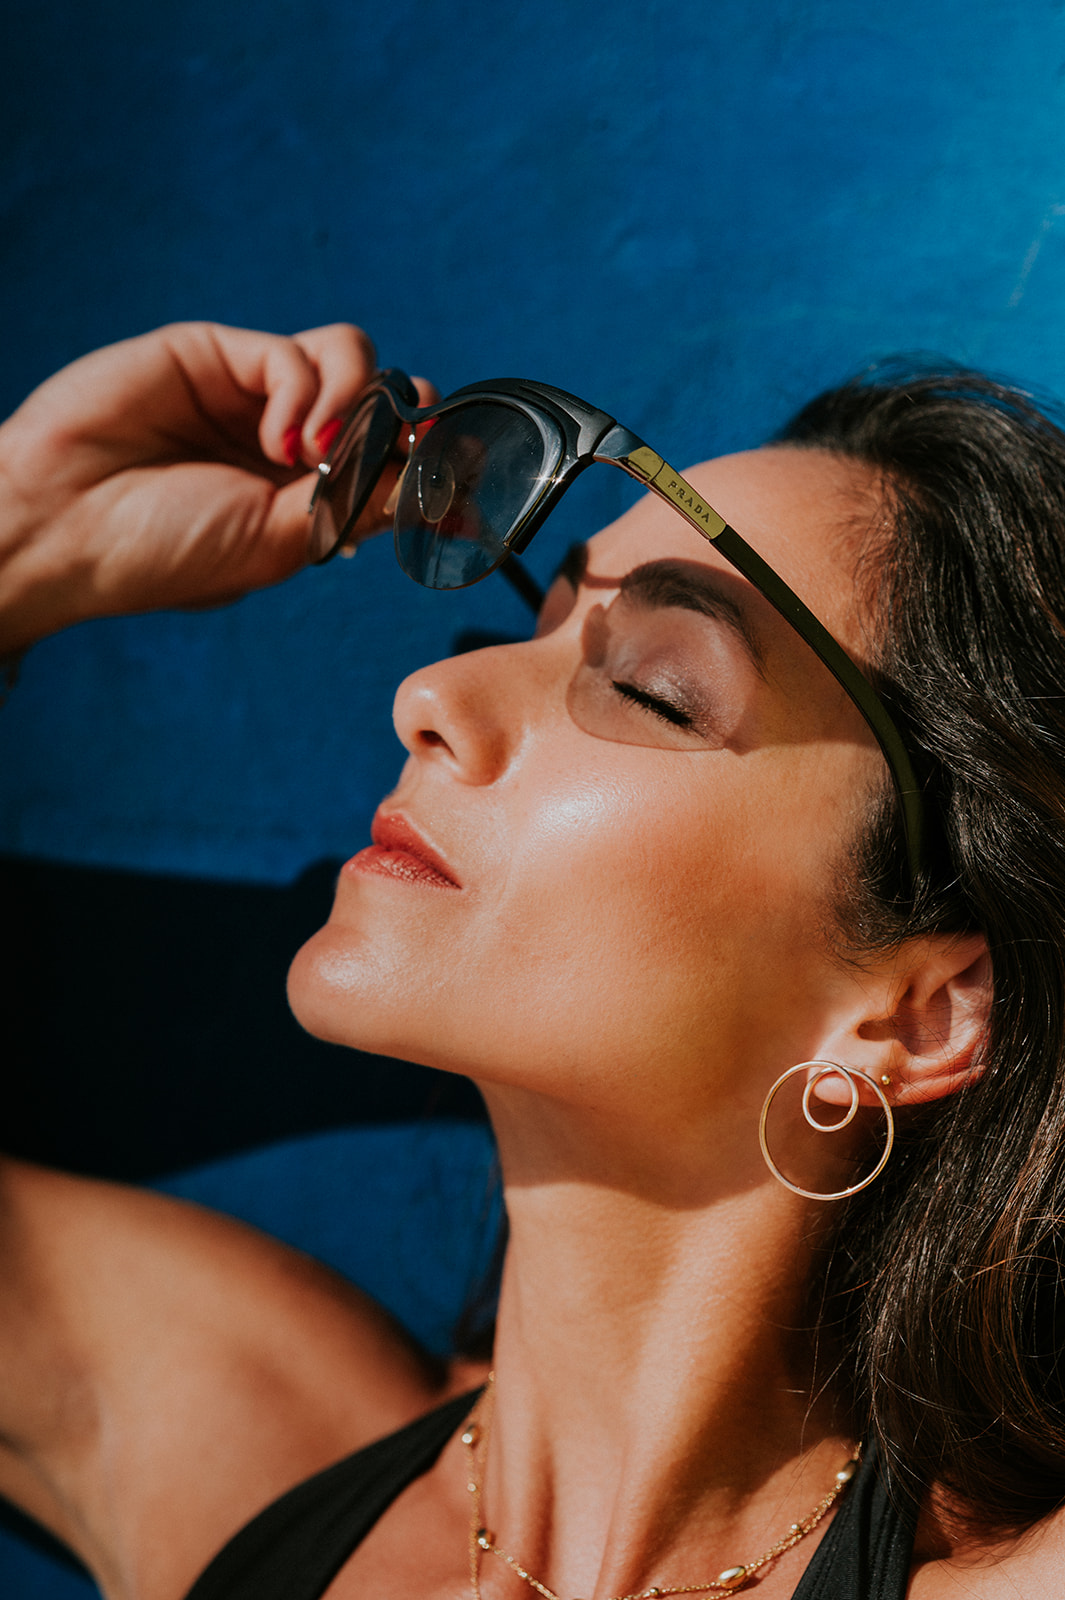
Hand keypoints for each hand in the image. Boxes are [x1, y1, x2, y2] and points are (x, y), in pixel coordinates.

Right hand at [0, 322, 426, 652]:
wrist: (66, 525)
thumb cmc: (164, 552)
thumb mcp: (283, 541)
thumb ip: (359, 502)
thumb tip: (442, 485)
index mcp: (305, 496)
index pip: (394, 457)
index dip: (434, 458)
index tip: (465, 479)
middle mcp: (287, 441)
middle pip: (387, 397)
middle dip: (409, 419)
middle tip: (399, 455)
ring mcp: (254, 394)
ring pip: (354, 358)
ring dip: (360, 401)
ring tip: (320, 453)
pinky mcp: (220, 354)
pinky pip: (299, 353)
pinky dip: (306, 394)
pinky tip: (276, 440)